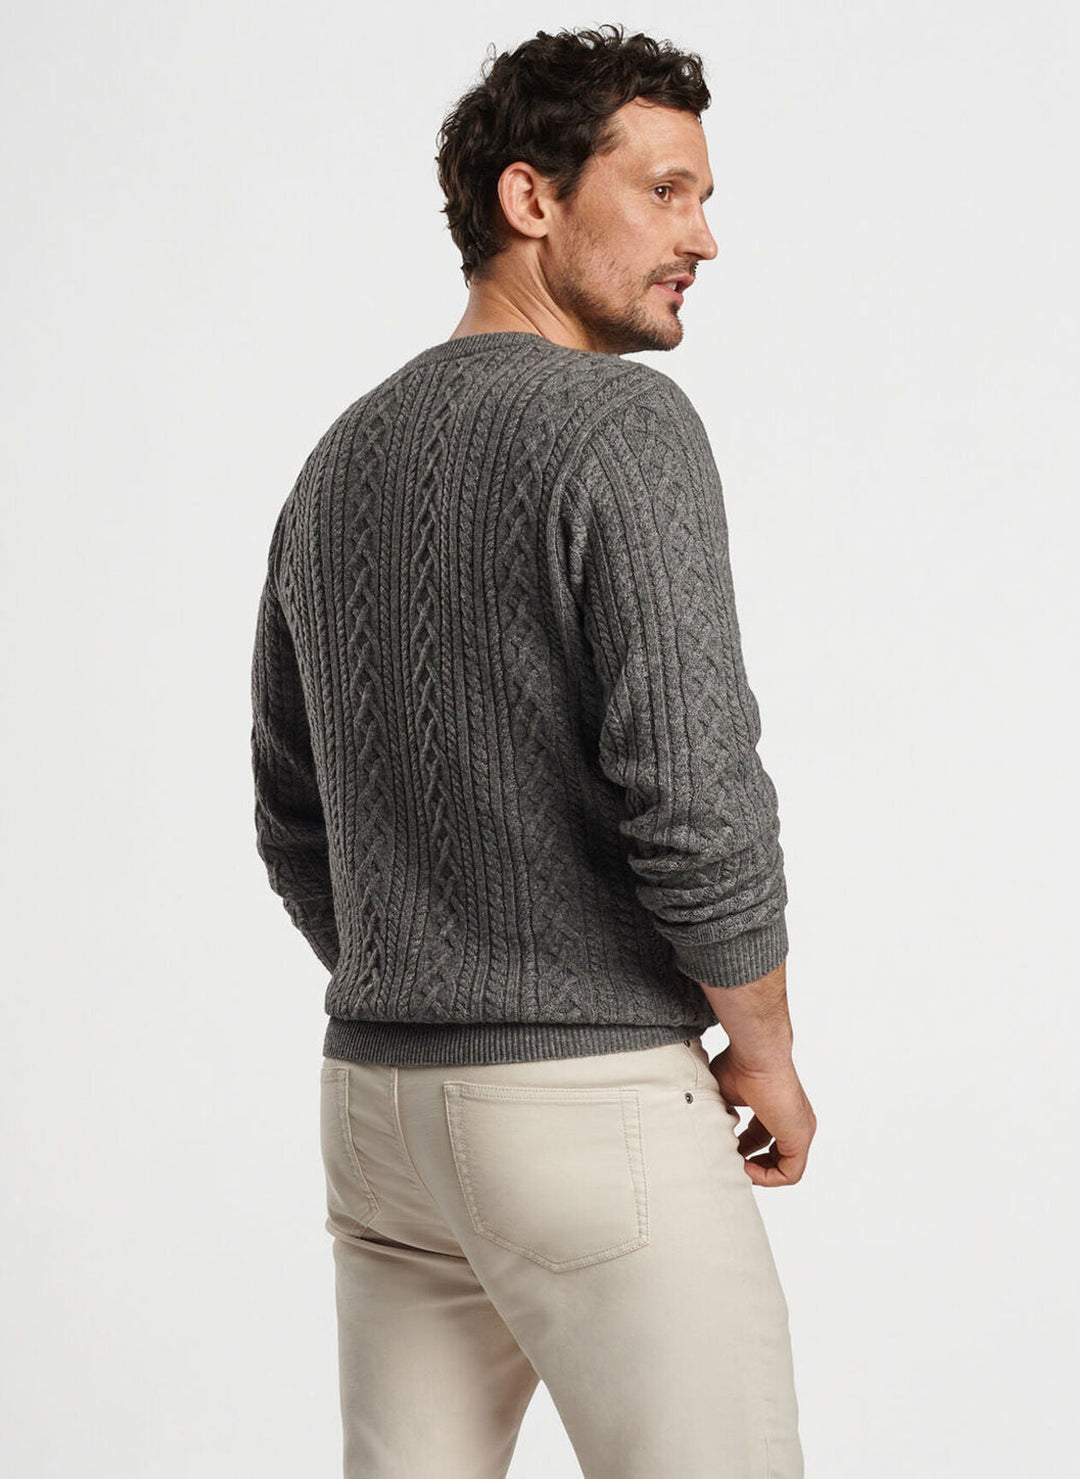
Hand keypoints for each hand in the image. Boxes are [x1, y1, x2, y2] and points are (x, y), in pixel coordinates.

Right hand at [706, 1045, 815, 1186]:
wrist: (757, 1054)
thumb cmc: (741, 1063)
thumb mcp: (725, 1092)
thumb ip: (722, 1110)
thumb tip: (708, 1124)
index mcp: (778, 1107)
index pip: (763, 1136)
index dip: (743, 1148)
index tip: (725, 1147)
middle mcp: (794, 1120)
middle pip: (776, 1154)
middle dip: (752, 1163)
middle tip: (731, 1162)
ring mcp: (800, 1130)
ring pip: (785, 1168)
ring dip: (758, 1173)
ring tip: (735, 1167)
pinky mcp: (799, 1138)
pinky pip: (789, 1173)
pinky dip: (766, 1177)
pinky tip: (744, 1167)